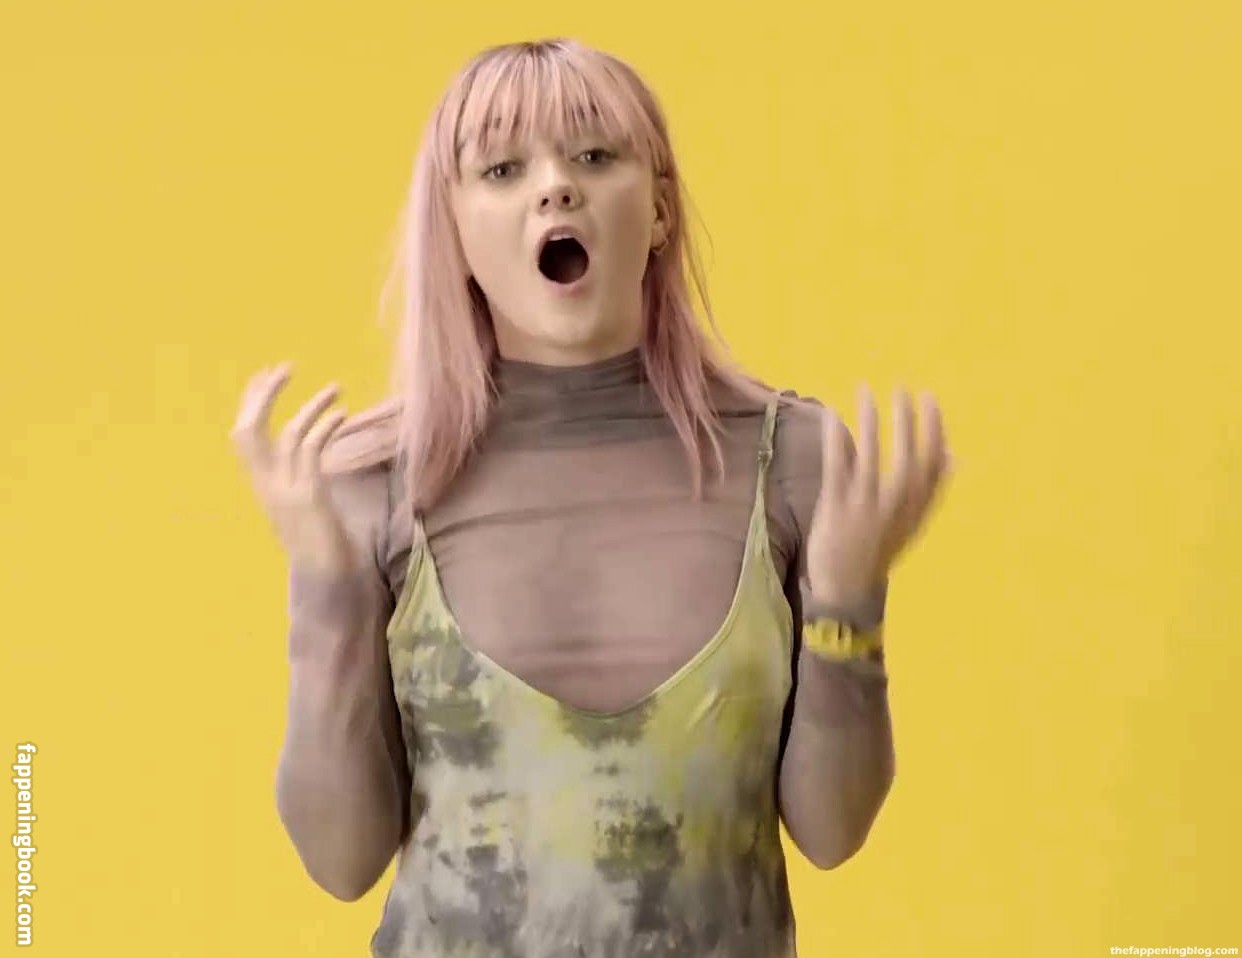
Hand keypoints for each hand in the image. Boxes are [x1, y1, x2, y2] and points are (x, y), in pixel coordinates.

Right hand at [230, 362, 356, 577]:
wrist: (327, 577)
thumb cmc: (322, 541)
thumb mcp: (305, 503)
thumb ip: (299, 477)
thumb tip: (309, 449)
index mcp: (262, 486)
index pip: (245, 436)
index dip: (251, 402)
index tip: (266, 373)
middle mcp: (266, 486)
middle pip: (247, 431)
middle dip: (262, 396)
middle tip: (285, 367)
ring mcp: (285, 492)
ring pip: (285, 436)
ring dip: (310, 406)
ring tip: (337, 387)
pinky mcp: (308, 496)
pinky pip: (311, 452)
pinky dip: (325, 427)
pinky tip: (342, 414)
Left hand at [805, 386, 950, 608]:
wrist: (847, 588)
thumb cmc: (879, 547)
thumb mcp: (913, 521)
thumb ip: (931, 487)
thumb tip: (955, 453)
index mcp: (917, 509)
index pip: (933, 464)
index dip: (934, 429)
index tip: (930, 398)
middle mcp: (896, 508)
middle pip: (906, 459)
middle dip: (906, 421)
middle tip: (902, 388)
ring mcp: (864, 508)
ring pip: (871, 458)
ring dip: (870, 422)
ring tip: (866, 390)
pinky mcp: (835, 508)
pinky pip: (837, 467)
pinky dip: (836, 439)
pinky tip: (833, 413)